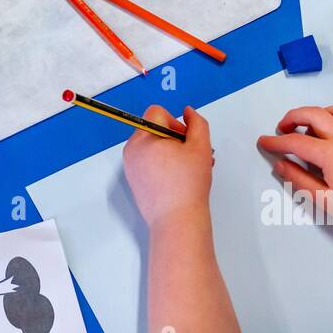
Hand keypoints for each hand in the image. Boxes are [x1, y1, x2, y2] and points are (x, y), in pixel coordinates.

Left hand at [123, 106, 213, 229]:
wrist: (177, 220)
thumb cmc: (187, 185)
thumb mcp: (201, 147)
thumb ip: (197, 123)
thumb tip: (188, 112)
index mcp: (143, 139)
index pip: (157, 113)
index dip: (176, 123)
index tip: (186, 141)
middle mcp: (132, 150)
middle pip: (155, 129)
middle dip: (176, 139)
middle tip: (191, 156)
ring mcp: (131, 167)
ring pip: (153, 147)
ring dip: (172, 152)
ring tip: (189, 169)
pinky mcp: (135, 181)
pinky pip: (149, 162)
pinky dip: (163, 165)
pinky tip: (179, 178)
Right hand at [257, 105, 332, 247]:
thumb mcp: (327, 201)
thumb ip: (300, 181)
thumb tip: (282, 165)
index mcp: (331, 154)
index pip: (295, 141)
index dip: (276, 140)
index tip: (265, 141)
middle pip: (312, 114)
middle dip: (292, 117)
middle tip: (283, 127)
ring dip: (318, 113)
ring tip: (310, 124)